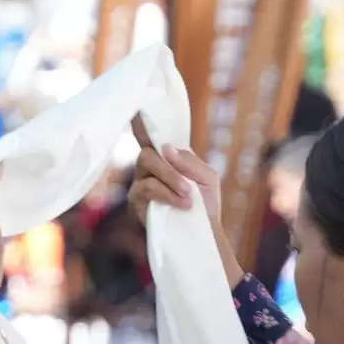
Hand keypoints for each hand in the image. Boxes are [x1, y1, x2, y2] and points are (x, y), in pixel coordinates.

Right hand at [128, 113, 239, 281]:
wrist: (205, 233)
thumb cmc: (206, 204)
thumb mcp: (207, 178)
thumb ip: (189, 161)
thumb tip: (164, 148)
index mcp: (166, 159)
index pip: (149, 137)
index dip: (141, 123)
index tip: (136, 109)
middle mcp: (149, 169)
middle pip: (147, 153)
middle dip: (169, 168)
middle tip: (189, 186)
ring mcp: (139, 186)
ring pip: (147, 167)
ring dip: (171, 181)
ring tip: (189, 198)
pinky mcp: (136, 204)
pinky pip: (146, 188)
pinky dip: (167, 194)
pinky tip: (182, 205)